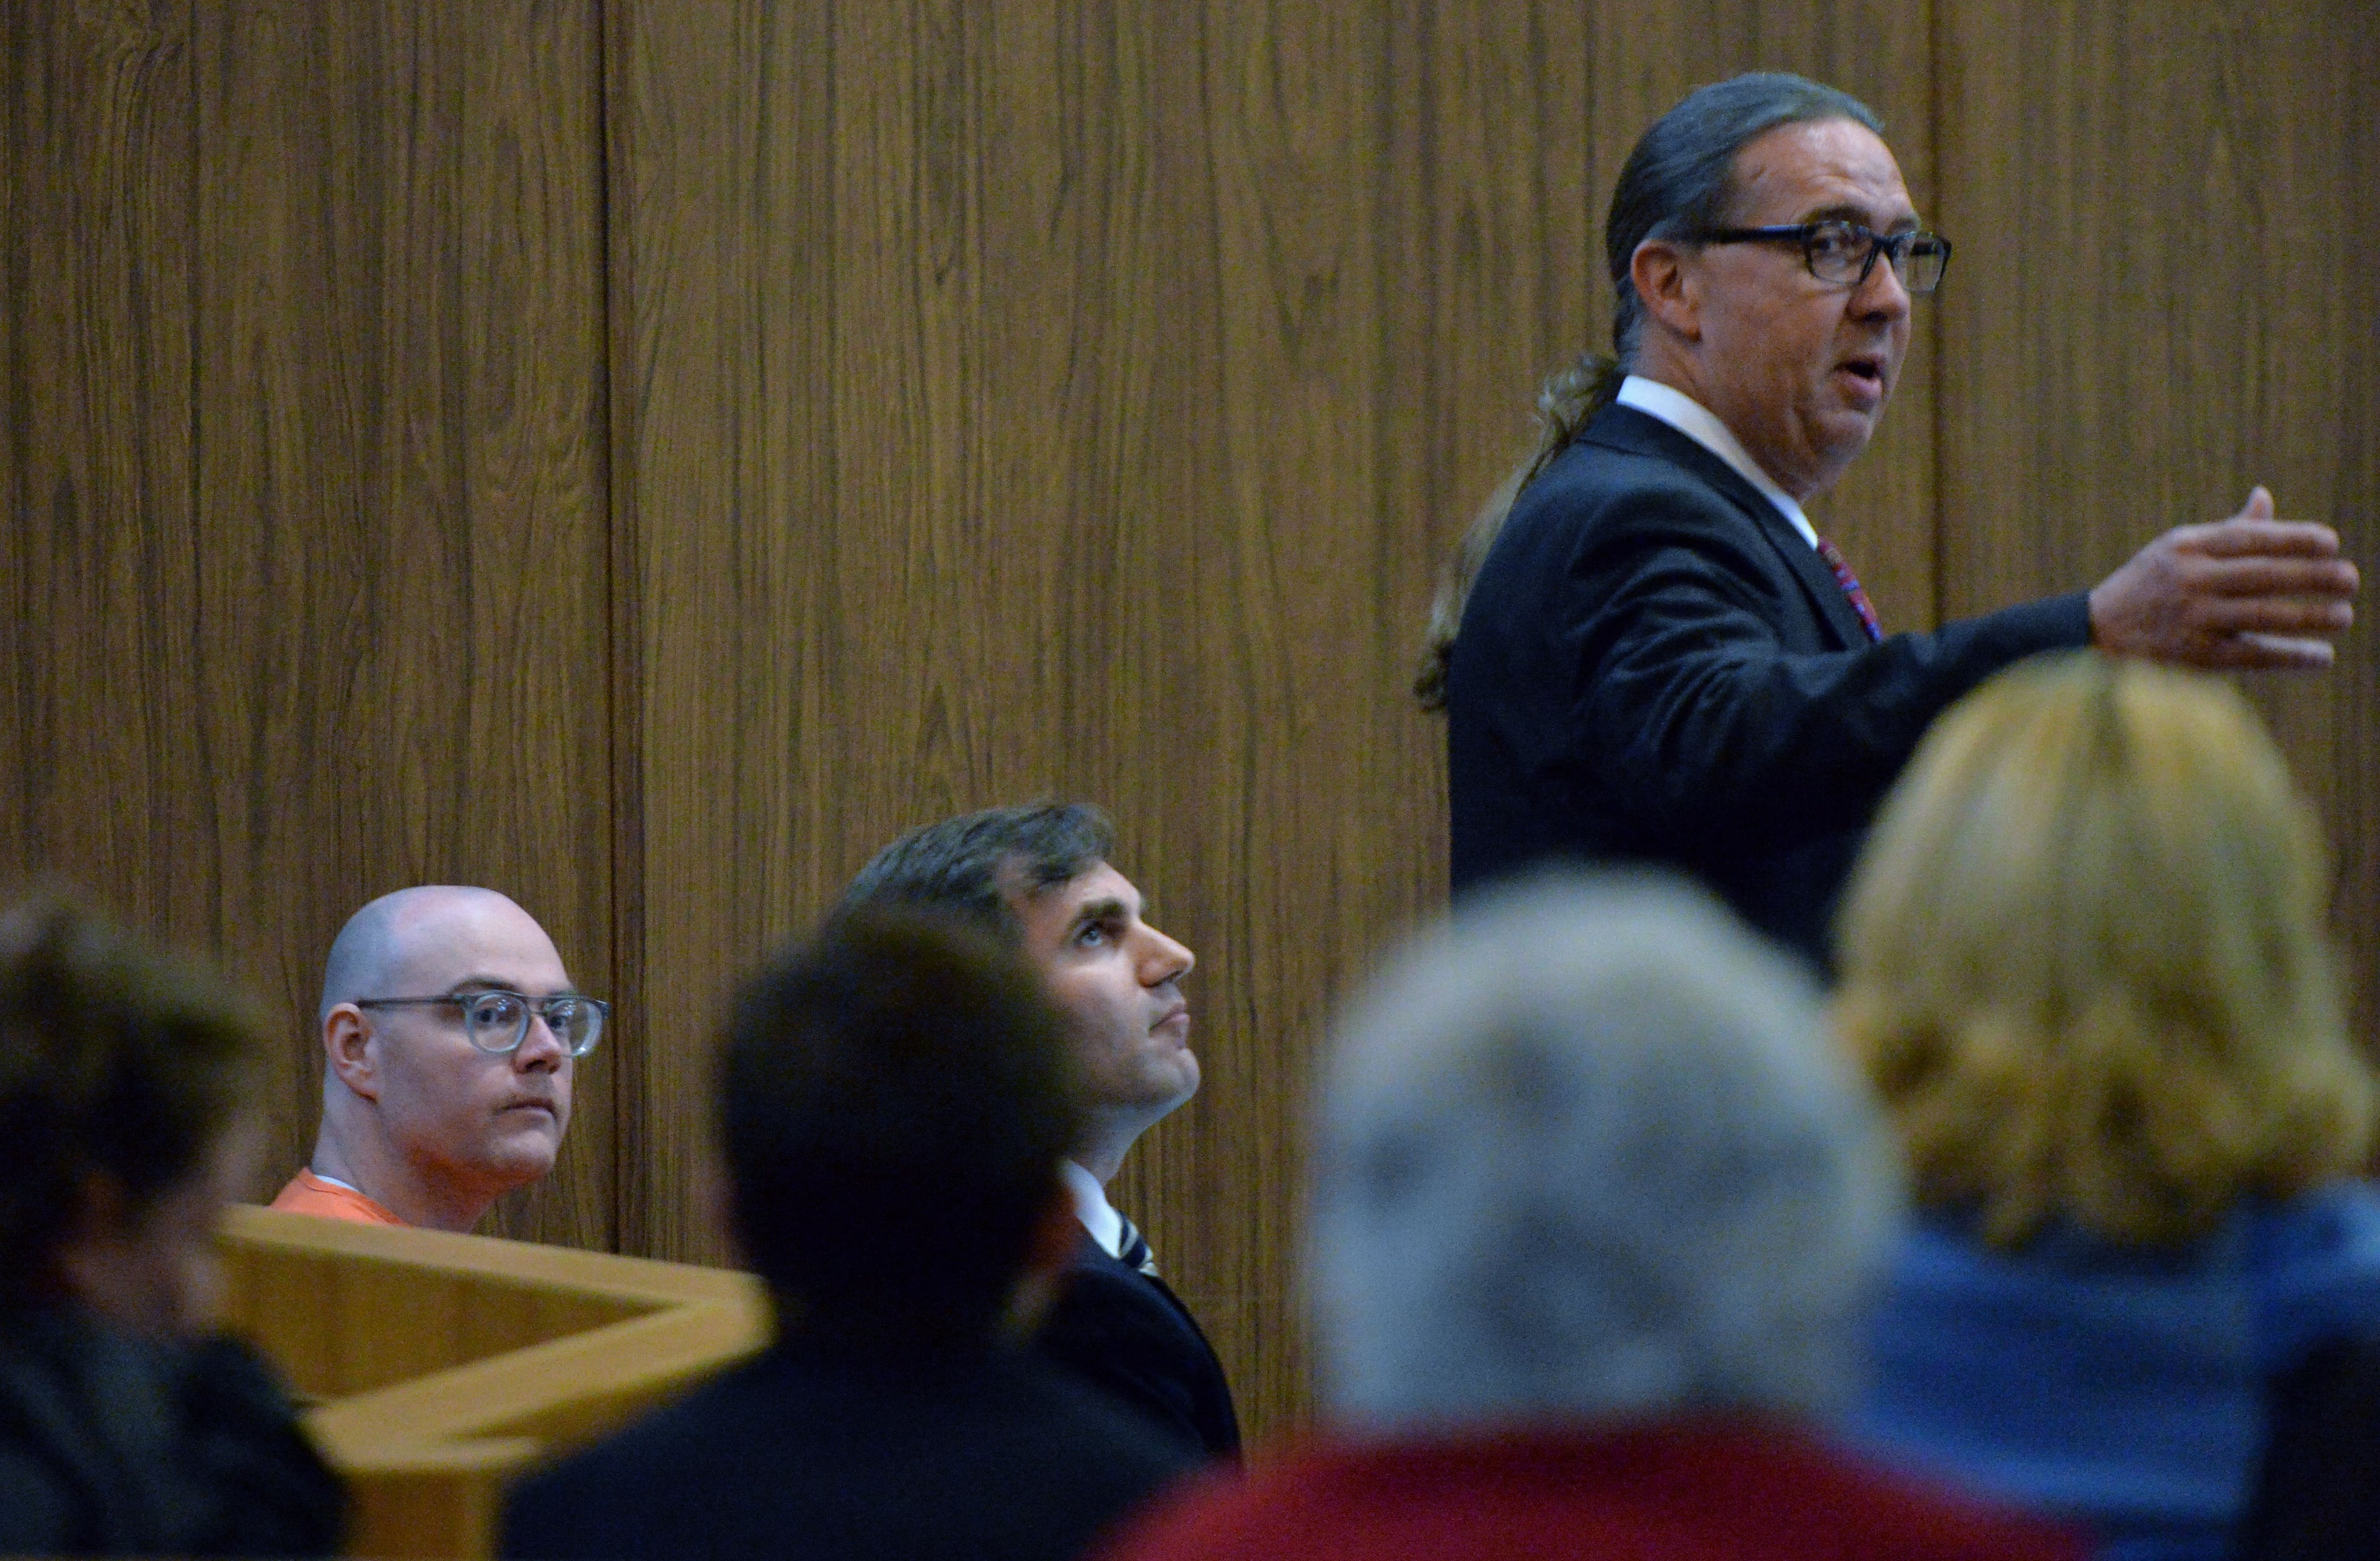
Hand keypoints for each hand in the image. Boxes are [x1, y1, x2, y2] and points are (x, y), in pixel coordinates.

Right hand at [2087, 488, 2358, 668]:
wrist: (2095, 632)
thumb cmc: (2148, 585)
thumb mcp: (2177, 548)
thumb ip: (2227, 530)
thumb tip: (2265, 496)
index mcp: (2186, 546)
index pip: (2249, 539)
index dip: (2292, 539)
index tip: (2331, 542)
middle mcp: (2188, 578)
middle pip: (2261, 575)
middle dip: (2310, 576)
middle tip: (2350, 579)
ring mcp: (2190, 617)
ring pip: (2260, 614)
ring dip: (2308, 617)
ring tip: (2344, 616)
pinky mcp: (2192, 655)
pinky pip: (2250, 653)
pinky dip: (2288, 655)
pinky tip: (2320, 657)